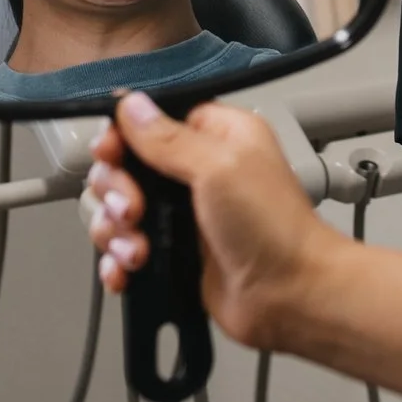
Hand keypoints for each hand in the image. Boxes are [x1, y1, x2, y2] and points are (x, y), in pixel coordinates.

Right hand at [85, 92, 340, 350]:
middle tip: (134, 211)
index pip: (151, 121)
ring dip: (115, 232)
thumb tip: (134, 106)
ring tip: (138, 250)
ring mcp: (184, 214)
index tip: (111, 155)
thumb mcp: (221, 168)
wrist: (290, 295)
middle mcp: (199, 171)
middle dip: (116, 191)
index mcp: (218, 136)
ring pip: (117, 211)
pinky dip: (117, 261)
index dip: (122, 138)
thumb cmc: (277, 229)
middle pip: (125, 167)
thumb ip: (170, 138)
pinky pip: (125, 249)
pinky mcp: (174, 251)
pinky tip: (126, 270)